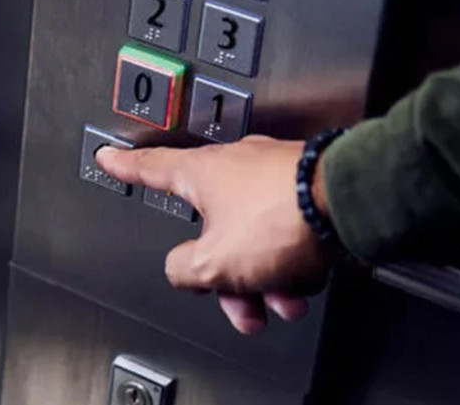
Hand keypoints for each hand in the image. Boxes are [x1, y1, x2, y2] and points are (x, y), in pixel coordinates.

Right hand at [96, 135, 334, 333]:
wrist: (349, 203)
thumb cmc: (282, 216)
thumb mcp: (212, 261)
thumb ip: (184, 269)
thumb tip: (182, 270)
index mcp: (201, 173)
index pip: (150, 168)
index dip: (125, 167)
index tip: (110, 157)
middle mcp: (235, 167)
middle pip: (212, 227)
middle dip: (224, 273)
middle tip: (234, 301)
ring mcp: (272, 175)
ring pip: (253, 236)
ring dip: (263, 277)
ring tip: (281, 301)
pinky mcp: (305, 188)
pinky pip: (284, 232)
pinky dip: (289, 262)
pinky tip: (302, 282)